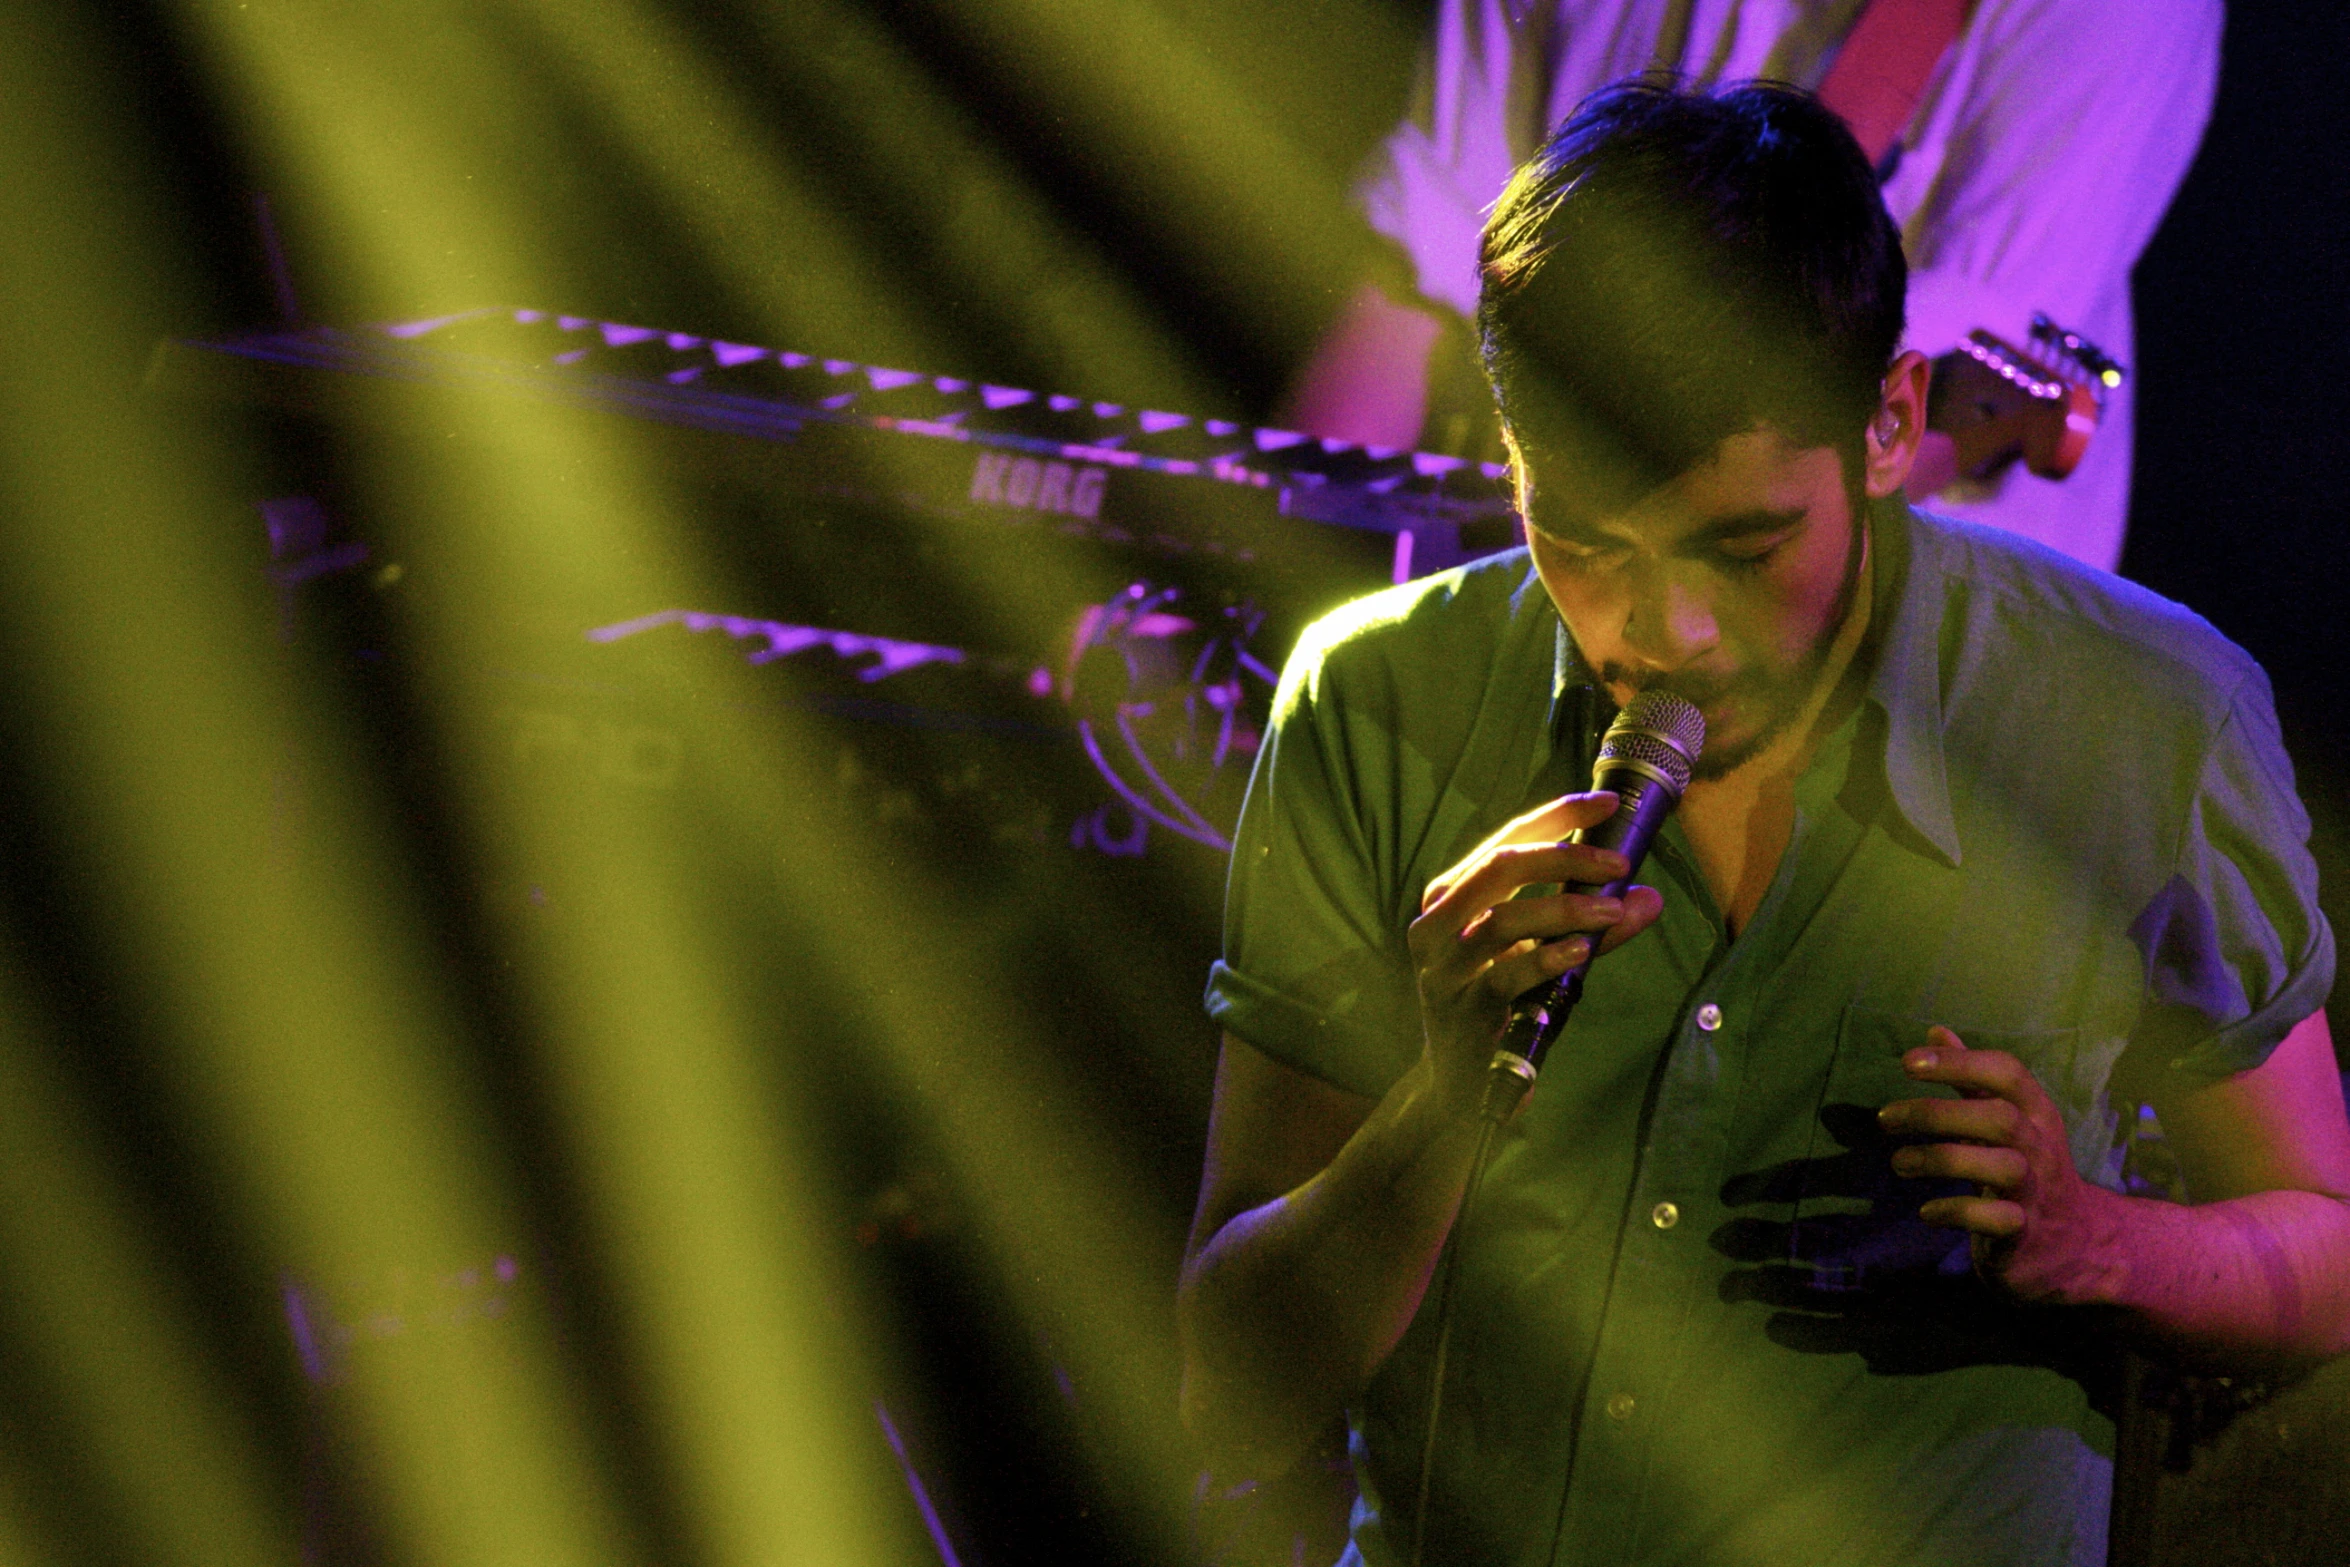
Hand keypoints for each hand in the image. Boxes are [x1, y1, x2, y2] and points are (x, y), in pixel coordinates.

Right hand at [1406, 792, 1662, 1108]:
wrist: (1456, 1081)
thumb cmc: (1497, 1004)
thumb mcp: (1539, 954)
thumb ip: (1588, 925)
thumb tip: (1647, 898)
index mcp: (1451, 895)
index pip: (1505, 839)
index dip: (1557, 815)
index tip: (1608, 803)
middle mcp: (1436, 922)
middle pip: (1500, 866)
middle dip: (1566, 856)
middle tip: (1619, 864)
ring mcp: (1443, 965)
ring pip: (1504, 919)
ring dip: (1566, 909)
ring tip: (1613, 912)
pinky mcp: (1460, 1006)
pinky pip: (1506, 973)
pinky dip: (1548, 957)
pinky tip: (1582, 950)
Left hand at [1877, 1027, 2124, 1304]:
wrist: (2078, 1246)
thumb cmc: (2028, 1171)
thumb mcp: (2006, 1121)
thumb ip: (1971, 1079)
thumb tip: (1936, 1031)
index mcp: (2036, 1113)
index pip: (2007, 1072)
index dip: (1959, 1062)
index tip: (1907, 1063)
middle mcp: (2041, 1147)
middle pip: (1998, 1116)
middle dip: (1937, 1113)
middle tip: (1885, 1119)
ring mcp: (2037, 1191)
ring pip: (2000, 1165)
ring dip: (1939, 1159)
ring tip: (1899, 1163)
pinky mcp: (2026, 1233)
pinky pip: (1996, 1219)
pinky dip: (1956, 1211)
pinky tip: (1926, 1212)